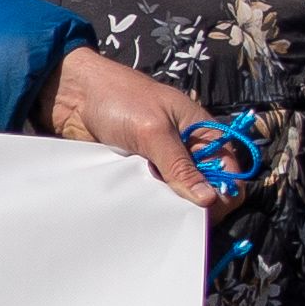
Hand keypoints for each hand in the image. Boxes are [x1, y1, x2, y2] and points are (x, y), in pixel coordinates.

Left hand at [37, 47, 220, 205]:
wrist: (74, 94)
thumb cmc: (120, 98)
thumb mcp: (153, 131)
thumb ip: (179, 166)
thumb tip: (208, 199)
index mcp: (203, 133)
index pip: (230, 174)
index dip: (223, 194)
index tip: (204, 210)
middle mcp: (188, 151)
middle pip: (206, 191)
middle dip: (194, 205)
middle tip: (171, 211)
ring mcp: (163, 163)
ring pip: (177, 197)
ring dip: (168, 206)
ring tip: (151, 207)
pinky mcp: (140, 172)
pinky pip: (152, 196)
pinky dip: (148, 203)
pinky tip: (138, 207)